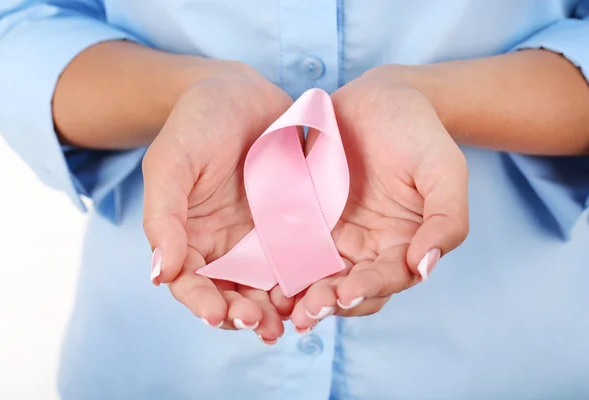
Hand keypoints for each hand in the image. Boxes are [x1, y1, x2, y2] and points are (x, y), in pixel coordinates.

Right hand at [143, 62, 293, 342]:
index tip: (218, 316)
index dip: (202, 304)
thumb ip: (163, 217)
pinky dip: (307, 279)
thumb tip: (158, 275)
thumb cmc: (196, 123)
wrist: (240, 92)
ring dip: (279, 309)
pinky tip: (318, 289)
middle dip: (246, 316)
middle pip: (233, 294)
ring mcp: (261, 238)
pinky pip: (301, 258)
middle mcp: (225, 245)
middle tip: (263, 326)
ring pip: (269, 285)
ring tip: (292, 321)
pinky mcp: (293, 225)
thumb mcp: (171, 163)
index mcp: (188, 237)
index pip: (191, 283)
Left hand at [290, 67, 468, 328]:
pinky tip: (263, 274)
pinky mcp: (305, 217)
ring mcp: (334, 234)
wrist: (381, 97)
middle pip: (346, 288)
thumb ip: (446, 219)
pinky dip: (279, 264)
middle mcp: (367, 248)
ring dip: (299, 295)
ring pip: (315, 275)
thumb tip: (425, 266)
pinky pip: (291, 245)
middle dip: (327, 303)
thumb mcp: (444, 170)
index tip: (346, 294)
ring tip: (281, 304)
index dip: (368, 290)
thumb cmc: (419, 132)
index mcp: (403, 244)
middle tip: (307, 312)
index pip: (386, 279)